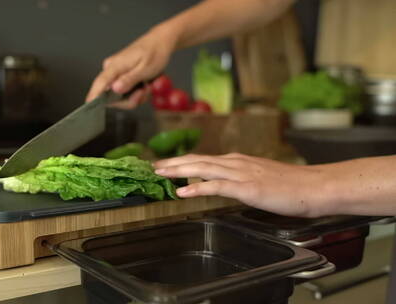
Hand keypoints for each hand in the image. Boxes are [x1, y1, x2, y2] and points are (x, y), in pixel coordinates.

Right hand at [85, 26, 177, 108]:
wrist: (160, 42)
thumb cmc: (154, 52)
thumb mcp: (145, 68)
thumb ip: (129, 79)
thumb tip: (115, 89)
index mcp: (115, 65)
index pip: (99, 83)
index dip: (94, 96)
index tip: (89, 106)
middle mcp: (111, 69)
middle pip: (112, 96)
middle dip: (131, 99)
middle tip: (145, 91)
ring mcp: (116, 74)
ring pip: (121, 97)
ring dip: (137, 96)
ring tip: (148, 86)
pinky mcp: (121, 77)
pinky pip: (125, 92)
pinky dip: (137, 93)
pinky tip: (145, 85)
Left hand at [153, 153, 327, 216]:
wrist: (314, 186)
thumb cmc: (290, 186)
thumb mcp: (259, 178)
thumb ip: (240, 179)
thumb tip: (224, 183)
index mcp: (238, 161)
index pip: (203, 159)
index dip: (182, 161)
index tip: (165, 164)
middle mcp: (236, 163)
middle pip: (197, 161)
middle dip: (173, 163)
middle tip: (153, 166)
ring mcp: (241, 174)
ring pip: (202, 169)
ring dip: (179, 171)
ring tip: (160, 174)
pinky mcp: (247, 187)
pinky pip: (216, 186)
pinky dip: (197, 188)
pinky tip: (182, 192)